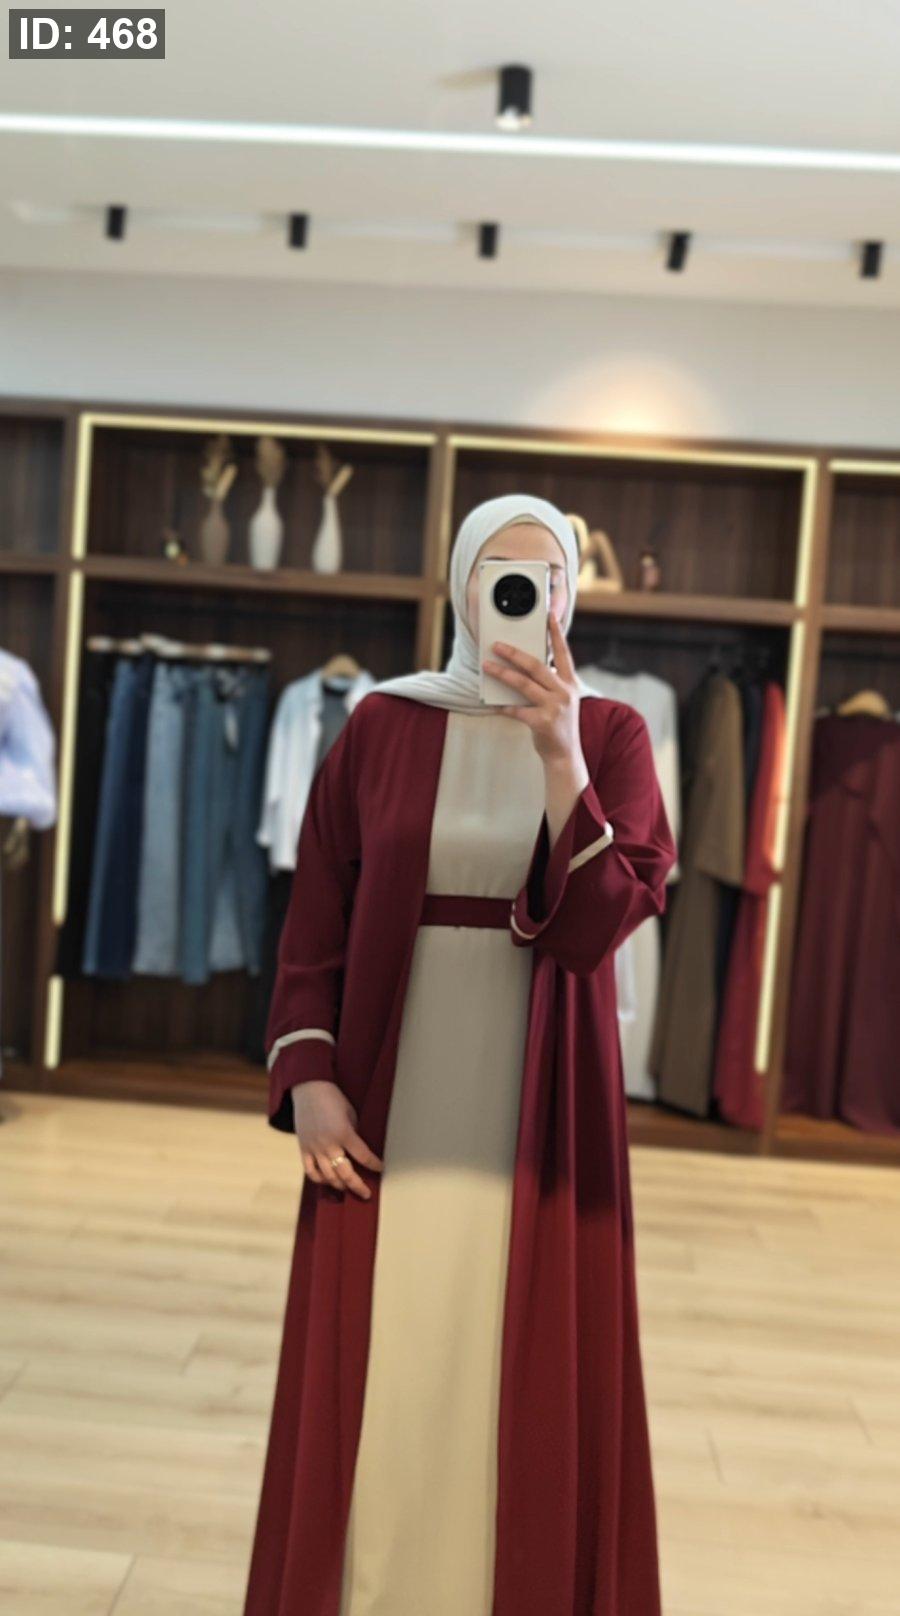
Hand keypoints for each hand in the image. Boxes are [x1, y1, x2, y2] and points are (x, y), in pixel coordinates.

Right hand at [291, 1081, 382, 1199]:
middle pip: (345, 1173)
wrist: (308, 1089)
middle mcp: (329, 1144)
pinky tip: (328, 1181)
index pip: (363, 1156)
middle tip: (366, 1193)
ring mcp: (314, 1148)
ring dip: (340, 1186)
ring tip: (348, 1188)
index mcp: (344, 1133)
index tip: (380, 1169)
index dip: (374, 1165)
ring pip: (328, 1176)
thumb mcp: (350, 1113)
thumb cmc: (333, 1098)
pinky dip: (320, 1180)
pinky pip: (311, 1171)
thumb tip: (359, 1151)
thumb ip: (354, 1133)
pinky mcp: (303, 1149)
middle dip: (358, 1185)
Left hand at [483, 612, 586, 772]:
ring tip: (487, 666)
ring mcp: (554, 707)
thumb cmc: (558, 725)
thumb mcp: (560, 700)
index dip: (556, 633)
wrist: (565, 755)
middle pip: (536, 665)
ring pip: (524, 684)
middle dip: (514, 653)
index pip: (563, 653)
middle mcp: (564, 692)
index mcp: (570, 683)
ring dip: (502, 673)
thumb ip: (548, 683)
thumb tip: (523, 666)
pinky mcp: (543, 722)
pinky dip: (503, 706)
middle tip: (497, 644)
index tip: (548, 616)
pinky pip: (517, 709)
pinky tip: (492, 703)